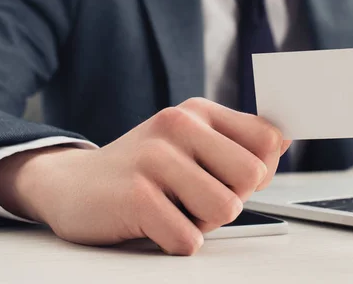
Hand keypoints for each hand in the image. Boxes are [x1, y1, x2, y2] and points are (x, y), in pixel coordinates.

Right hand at [0, 98, 290, 255]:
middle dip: (232, 198)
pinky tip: (153, 223)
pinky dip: (176, 241)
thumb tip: (282, 143)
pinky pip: (188, 238)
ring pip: (226, 209)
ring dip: (203, 223)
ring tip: (174, 209)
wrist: (71, 183)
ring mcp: (155, 158)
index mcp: (198, 112)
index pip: (268, 138)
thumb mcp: (189, 142)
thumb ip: (236, 143)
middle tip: (197, 197)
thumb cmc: (142, 167)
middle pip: (253, 176)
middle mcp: (179, 125)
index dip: (260, 170)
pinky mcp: (136, 195)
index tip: (234, 177)